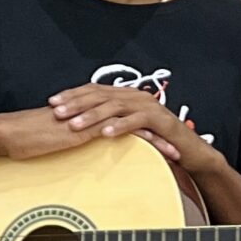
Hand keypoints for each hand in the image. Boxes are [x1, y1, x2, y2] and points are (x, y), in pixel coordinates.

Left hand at [42, 83, 219, 172]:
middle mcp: (134, 96)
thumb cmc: (154, 141)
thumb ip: (106, 123)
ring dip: (93, 115)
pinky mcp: (159, 120)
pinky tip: (105, 133)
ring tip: (74, 125)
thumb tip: (76, 126)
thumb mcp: (125, 130)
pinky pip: (137, 121)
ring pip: (115, 106)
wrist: (188, 149)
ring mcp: (147, 106)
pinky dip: (120, 126)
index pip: (93, 91)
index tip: (51, 103)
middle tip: (56, 113)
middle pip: (101, 95)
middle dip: (76, 104)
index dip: (72, 96)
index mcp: (124, 95)